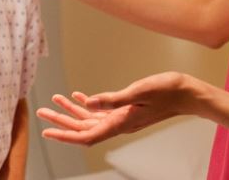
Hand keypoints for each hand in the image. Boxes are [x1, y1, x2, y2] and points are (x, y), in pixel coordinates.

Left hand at [36, 72, 199, 145]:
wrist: (187, 94)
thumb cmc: (167, 92)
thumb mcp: (138, 92)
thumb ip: (112, 99)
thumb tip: (87, 103)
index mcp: (120, 123)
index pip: (86, 136)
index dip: (65, 135)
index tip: (47, 132)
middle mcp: (118, 124)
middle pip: (83, 127)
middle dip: (61, 121)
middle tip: (42, 113)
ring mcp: (122, 118)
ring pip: (90, 119)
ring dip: (71, 111)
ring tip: (55, 100)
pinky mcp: (126, 110)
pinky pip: (101, 111)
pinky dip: (88, 103)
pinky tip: (79, 96)